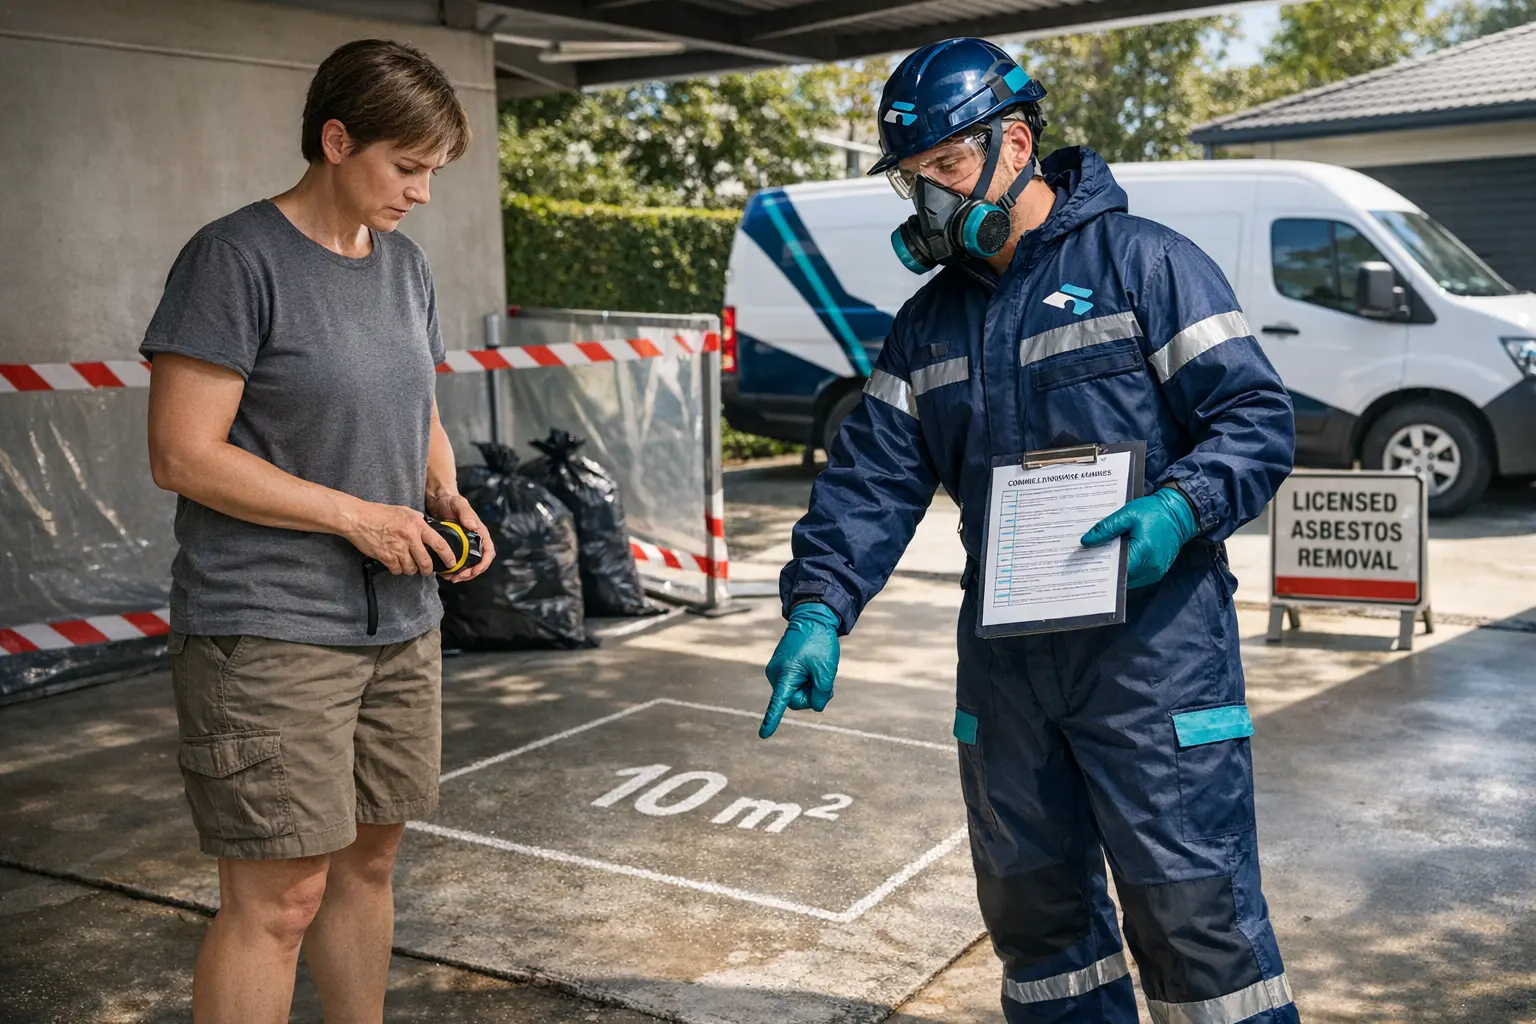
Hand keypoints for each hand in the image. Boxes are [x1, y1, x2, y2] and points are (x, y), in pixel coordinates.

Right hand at [344, 501, 456, 575]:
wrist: (358, 518)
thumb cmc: (379, 513)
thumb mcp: (404, 510)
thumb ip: (417, 519)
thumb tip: (427, 525)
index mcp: (417, 525)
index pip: (438, 543)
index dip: (448, 556)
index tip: (451, 563)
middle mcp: (410, 538)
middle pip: (425, 562)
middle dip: (428, 569)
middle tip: (427, 570)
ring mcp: (398, 548)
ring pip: (411, 568)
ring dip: (411, 569)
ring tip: (407, 564)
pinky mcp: (386, 557)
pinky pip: (397, 570)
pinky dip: (397, 569)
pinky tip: (395, 563)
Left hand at [427, 491, 496, 582]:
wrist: (439, 500)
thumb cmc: (451, 500)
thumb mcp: (458, 503)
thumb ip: (466, 513)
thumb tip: (473, 526)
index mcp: (480, 532)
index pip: (488, 551)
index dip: (484, 564)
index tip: (475, 571)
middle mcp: (475, 540)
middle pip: (479, 563)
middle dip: (471, 574)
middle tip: (458, 578)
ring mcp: (465, 545)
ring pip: (468, 565)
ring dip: (462, 575)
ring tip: (451, 578)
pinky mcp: (455, 547)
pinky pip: (458, 562)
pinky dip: (453, 570)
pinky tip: (445, 573)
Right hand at [759, 602, 840, 738]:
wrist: (812, 618)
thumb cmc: (819, 643)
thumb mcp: (826, 672)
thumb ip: (821, 695)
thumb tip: (815, 705)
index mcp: (785, 675)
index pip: (778, 703)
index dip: (772, 720)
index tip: (764, 735)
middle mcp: (776, 674)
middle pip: (794, 700)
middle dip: (810, 695)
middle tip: (824, 681)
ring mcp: (777, 670)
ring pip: (795, 692)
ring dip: (809, 685)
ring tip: (817, 667)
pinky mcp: (781, 667)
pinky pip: (794, 683)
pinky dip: (806, 679)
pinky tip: (812, 665)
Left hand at [1081, 487, 1198, 588]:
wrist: (1179, 513)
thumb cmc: (1154, 512)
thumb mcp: (1127, 515)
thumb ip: (1106, 528)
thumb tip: (1086, 541)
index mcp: (1143, 553)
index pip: (1114, 568)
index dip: (1099, 565)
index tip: (1085, 560)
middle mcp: (1150, 568)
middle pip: (1120, 576)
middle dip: (1105, 568)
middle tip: (1089, 559)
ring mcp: (1155, 572)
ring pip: (1128, 579)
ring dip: (1115, 570)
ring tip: (1102, 558)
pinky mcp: (1157, 572)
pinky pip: (1136, 576)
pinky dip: (1126, 569)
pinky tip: (1117, 558)